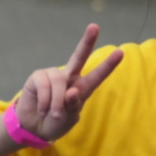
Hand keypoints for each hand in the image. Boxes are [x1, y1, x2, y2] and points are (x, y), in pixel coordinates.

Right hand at [14, 24, 123, 143]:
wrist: (34, 128)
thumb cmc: (56, 122)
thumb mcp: (68, 119)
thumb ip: (72, 106)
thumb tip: (72, 91)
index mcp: (82, 88)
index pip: (97, 75)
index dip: (108, 65)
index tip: (121, 52)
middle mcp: (69, 78)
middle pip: (79, 57)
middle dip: (87, 42)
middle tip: (94, 27)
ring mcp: (52, 76)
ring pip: (59, 80)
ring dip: (56, 101)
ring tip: (53, 113)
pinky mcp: (37, 77)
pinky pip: (44, 85)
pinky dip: (44, 101)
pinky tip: (42, 109)